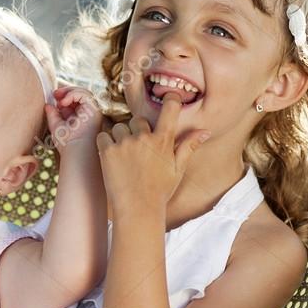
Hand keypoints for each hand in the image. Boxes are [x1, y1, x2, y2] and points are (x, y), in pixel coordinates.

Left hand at [44, 86, 102, 153]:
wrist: (74, 150)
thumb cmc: (66, 143)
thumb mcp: (56, 125)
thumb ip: (52, 115)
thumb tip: (48, 105)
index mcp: (81, 117)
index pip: (74, 100)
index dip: (64, 96)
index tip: (54, 97)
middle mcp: (89, 113)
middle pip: (80, 94)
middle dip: (67, 91)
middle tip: (55, 94)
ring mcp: (93, 111)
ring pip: (84, 92)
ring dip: (69, 92)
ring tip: (59, 98)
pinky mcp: (95, 109)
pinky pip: (85, 94)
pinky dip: (73, 94)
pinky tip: (64, 102)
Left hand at [95, 94, 209, 212]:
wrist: (137, 209)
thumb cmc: (159, 191)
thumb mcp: (178, 169)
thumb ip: (188, 147)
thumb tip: (205, 131)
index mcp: (163, 141)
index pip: (170, 109)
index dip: (170, 99)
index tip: (168, 98)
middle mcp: (144, 138)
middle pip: (138, 119)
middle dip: (137, 131)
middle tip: (138, 151)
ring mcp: (124, 143)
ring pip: (120, 127)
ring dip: (121, 137)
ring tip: (125, 158)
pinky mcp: (107, 151)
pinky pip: (103, 135)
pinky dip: (105, 144)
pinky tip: (112, 158)